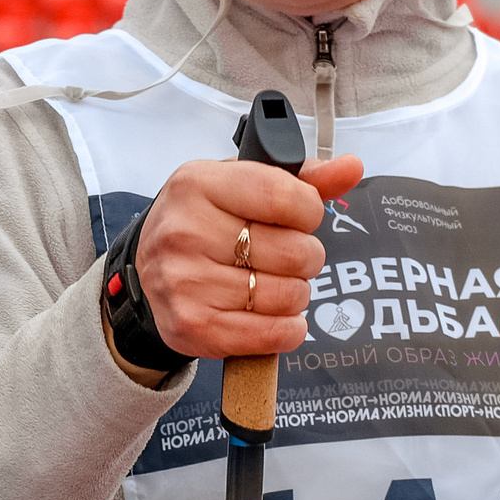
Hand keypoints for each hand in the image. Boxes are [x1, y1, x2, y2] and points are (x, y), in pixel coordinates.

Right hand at [132, 153, 366, 361]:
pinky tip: (273, 315)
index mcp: (198, 184)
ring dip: (295, 293)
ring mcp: (186, 282)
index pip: (285, 196)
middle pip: (296, 252)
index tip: (298, 218)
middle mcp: (186, 231)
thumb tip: (352, 167)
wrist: (147, 273)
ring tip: (271, 283)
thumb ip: (301, 178)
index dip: (308, 211)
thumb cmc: (204, 223)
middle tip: (285, 257)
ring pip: (291, 295)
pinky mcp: (194, 326)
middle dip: (305, 256)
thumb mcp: (240, 186)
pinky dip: (288, 328)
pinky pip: (276, 333)